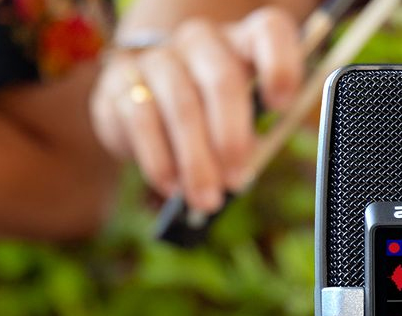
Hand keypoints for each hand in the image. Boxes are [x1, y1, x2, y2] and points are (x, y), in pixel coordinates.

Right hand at [90, 7, 302, 211]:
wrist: (146, 100)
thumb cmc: (212, 115)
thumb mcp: (245, 122)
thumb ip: (260, 136)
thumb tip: (253, 170)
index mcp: (246, 42)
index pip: (270, 31)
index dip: (281, 65)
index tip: (281, 105)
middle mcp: (203, 41)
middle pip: (222, 77)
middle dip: (233, 136)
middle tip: (239, 181)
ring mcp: (159, 58)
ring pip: (180, 103)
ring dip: (196, 160)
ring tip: (207, 198)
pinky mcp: (120, 82)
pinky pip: (141, 118)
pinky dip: (160, 160)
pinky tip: (171, 186)